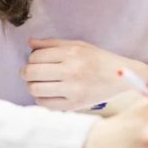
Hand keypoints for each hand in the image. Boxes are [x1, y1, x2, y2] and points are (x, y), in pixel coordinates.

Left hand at [24, 38, 147, 110]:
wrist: (121, 76)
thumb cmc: (98, 59)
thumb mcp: (79, 45)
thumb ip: (53, 43)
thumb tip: (29, 43)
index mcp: (72, 53)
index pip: (35, 57)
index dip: (31, 59)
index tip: (36, 62)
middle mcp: (72, 70)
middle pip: (31, 72)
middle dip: (26, 73)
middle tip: (31, 73)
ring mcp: (73, 89)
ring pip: (35, 89)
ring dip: (32, 86)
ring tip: (39, 83)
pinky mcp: (75, 104)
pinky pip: (45, 104)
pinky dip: (41, 98)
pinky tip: (48, 93)